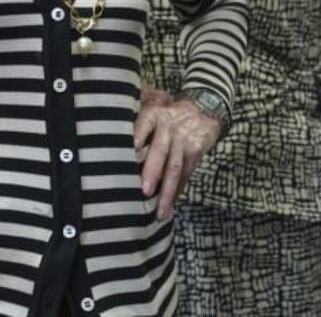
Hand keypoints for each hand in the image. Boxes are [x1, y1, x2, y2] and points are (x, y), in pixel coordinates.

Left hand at [133, 86, 221, 220]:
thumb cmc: (169, 117)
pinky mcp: (196, 149)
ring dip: (167, 192)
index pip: (142, 127)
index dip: (136, 138)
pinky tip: (171, 203)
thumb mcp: (153, 113)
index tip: (128, 153)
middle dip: (152, 173)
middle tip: (144, 192)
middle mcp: (168, 126)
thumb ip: (138, 130)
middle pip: (159, 152)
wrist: (202, 109)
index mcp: (153, 116)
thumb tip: (117, 156)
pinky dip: (177, 190)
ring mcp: (183, 138)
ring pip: (174, 168)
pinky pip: (185, 173)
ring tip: (159, 211)